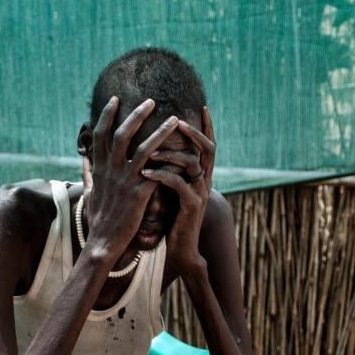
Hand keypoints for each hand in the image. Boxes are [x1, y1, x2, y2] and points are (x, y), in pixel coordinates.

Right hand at [84, 97, 180, 259]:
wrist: (103, 243)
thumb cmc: (98, 220)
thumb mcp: (88, 192)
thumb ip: (87, 173)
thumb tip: (83, 158)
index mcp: (100, 169)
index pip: (101, 134)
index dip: (107, 115)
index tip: (116, 99)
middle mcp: (111, 171)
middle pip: (121, 135)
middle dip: (136, 115)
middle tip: (152, 101)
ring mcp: (125, 183)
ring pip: (143, 150)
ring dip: (160, 133)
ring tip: (175, 120)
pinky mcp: (138, 196)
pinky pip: (157, 174)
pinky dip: (170, 162)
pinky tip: (183, 153)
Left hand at [141, 106, 215, 271]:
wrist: (183, 248)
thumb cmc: (175, 219)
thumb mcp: (175, 192)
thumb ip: (173, 171)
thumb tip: (159, 150)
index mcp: (202, 176)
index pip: (209, 145)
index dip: (208, 126)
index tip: (203, 106)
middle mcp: (205, 181)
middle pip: (208, 148)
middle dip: (193, 132)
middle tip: (176, 121)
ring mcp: (200, 193)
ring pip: (192, 163)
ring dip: (170, 153)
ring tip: (150, 149)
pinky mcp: (191, 206)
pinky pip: (178, 183)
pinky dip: (161, 174)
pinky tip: (145, 171)